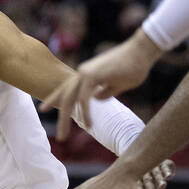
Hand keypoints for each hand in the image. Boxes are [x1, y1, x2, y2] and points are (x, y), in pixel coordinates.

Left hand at [41, 29, 163, 140]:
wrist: (143, 51)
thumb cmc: (134, 66)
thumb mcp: (118, 84)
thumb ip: (106, 92)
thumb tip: (96, 99)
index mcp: (86, 74)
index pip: (67, 89)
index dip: (55, 98)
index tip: (44, 108)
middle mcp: (82, 73)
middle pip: (65, 97)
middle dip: (60, 117)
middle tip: (59, 136)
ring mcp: (86, 73)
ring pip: (70, 99)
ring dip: (65, 120)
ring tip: (63, 137)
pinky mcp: (93, 75)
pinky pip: (84, 98)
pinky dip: (85, 112)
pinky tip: (88, 125)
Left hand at [127, 159, 174, 188]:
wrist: (148, 159)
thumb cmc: (140, 178)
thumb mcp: (137, 186)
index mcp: (137, 178)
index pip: (138, 186)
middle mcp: (145, 172)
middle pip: (147, 180)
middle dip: (150, 188)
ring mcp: (155, 167)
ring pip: (157, 174)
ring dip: (160, 180)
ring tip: (162, 186)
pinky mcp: (165, 163)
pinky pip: (166, 166)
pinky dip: (167, 171)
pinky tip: (169, 176)